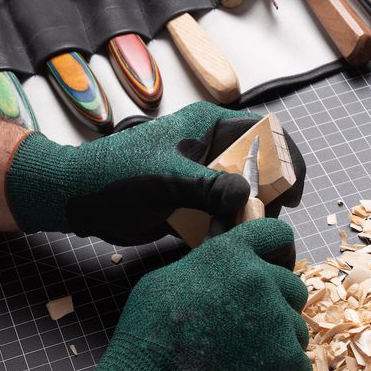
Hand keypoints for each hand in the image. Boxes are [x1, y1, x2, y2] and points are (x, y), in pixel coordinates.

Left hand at [5, 102, 304, 244]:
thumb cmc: (115, 177)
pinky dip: (228, 229)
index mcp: (209, 126)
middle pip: (261, 168)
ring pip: (245, 196)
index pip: (264, 131)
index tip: (293, 190)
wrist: (77, 201)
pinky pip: (224, 215)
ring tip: (238, 235)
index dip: (287, 157)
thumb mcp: (165, 178)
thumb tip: (249, 197)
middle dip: (269, 196)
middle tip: (266, 221)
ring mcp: (203, 176)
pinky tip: (221, 243)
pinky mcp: (194, 202)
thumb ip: (208, 186)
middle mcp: (212, 149)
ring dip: (248, 217)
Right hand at [46, 219, 311, 370]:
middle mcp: (261, 280)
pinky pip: (298, 366)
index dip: (276, 252)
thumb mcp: (165, 282)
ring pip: (296, 329)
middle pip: (292, 287)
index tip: (273, 267)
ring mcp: (279, 322)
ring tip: (239, 363)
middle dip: (275, 305)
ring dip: (277, 343)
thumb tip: (224, 269)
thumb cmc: (146, 341)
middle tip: (244, 331)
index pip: (276, 234)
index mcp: (231, 255)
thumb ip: (206, 267)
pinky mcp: (291, 364)